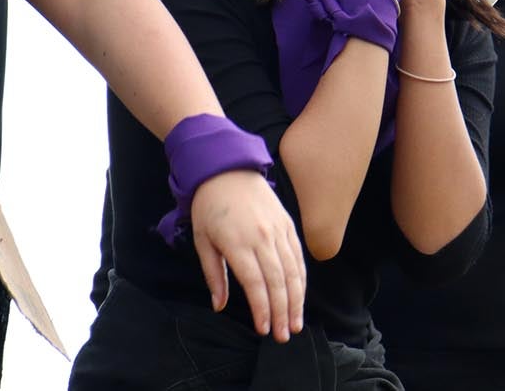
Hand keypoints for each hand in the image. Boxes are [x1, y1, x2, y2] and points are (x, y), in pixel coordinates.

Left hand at [190, 169, 305, 343]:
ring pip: (293, 271)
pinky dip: (301, 279)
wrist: (227, 168)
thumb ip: (214, 274)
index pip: (255, 284)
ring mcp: (278, 230)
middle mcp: (262, 237)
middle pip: (278, 281)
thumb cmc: (209, 206)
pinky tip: (300, 296)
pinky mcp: (288, 224)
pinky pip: (298, 256)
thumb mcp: (202, 240)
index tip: (263, 330)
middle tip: (283, 336)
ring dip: (296, 300)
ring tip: (295, 324)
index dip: (261, 309)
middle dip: (282, 312)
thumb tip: (220, 305)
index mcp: (238, 242)